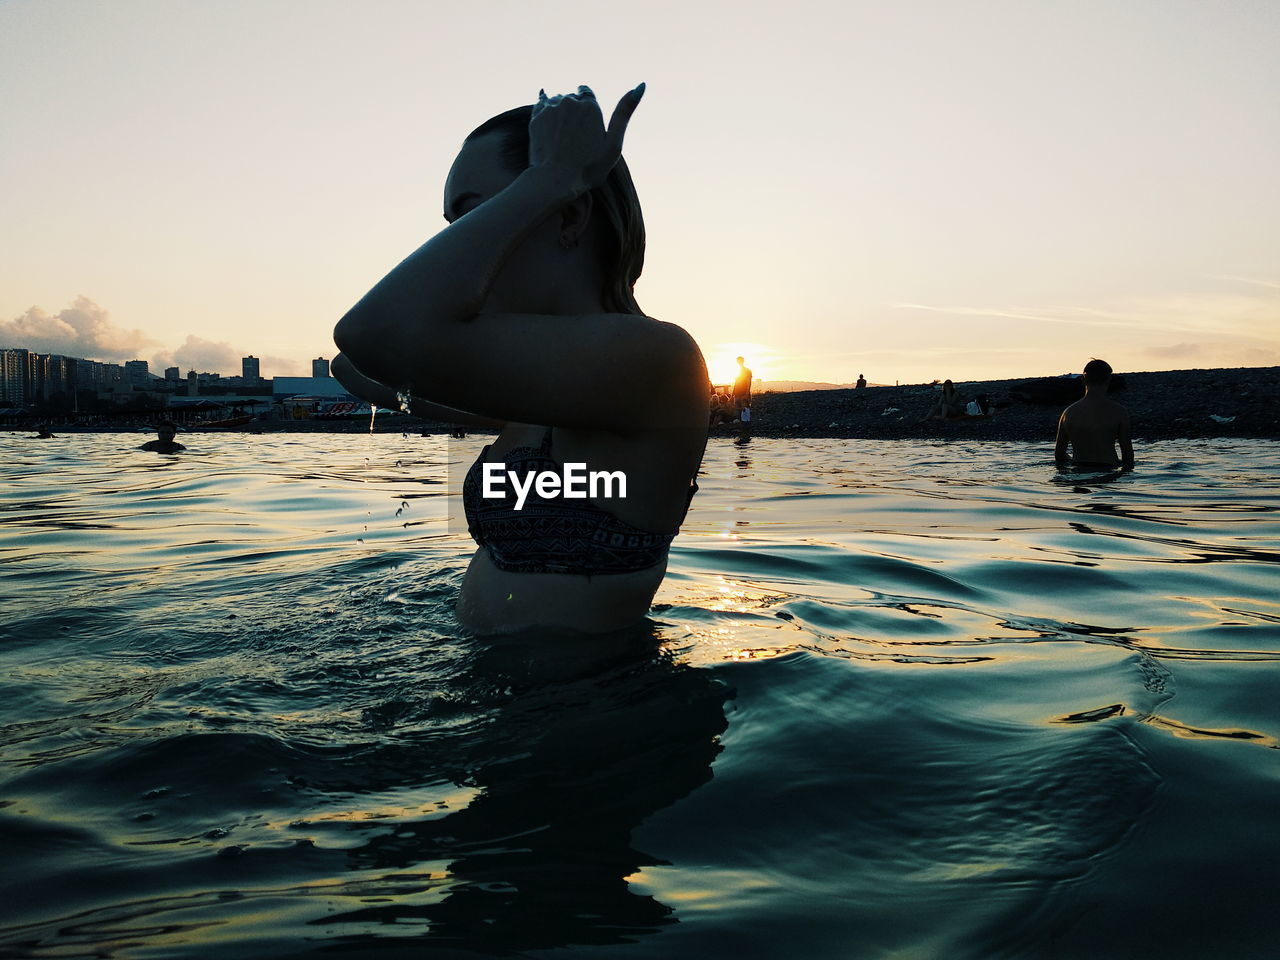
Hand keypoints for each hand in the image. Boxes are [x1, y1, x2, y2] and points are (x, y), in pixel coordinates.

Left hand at [528, 83, 643, 193]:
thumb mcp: (613, 144)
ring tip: (560, 136)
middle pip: (571, 98)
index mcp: (590, 107)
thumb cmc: (588, 168)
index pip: (586, 93)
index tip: (586, 124)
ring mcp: (550, 109)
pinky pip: (540, 105)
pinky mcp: (535, 117)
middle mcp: (569, 102)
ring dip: (558, 112)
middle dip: (572, 111)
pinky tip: (547, 123)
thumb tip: (641, 85)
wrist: (555, 180)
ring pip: (556, 102)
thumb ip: (624, 113)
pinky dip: (544, 111)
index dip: (586, 108)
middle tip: (573, 136)